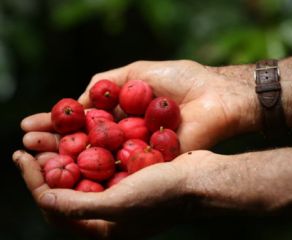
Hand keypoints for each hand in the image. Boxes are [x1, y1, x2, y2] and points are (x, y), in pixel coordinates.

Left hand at [12, 149, 216, 238]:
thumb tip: (44, 199)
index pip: (56, 208)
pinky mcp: (129, 174)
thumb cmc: (164, 194)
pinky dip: (87, 147)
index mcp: (103, 227)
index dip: (35, 183)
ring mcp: (119, 191)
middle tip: (30, 144)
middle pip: (66, 189)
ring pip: (81, 172)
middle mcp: (108, 211)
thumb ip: (79, 206)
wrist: (200, 179)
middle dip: (45, 166)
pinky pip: (100, 160)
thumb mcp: (120, 204)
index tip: (22, 158)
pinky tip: (80, 133)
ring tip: (48, 136)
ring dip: (64, 154)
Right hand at [22, 60, 258, 152]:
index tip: (30, 125)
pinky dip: (94, 172)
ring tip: (35, 159)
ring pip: (96, 160)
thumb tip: (78, 101)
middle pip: (84, 143)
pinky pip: (119, 171)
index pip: (82, 121)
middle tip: (26, 145)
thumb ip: (106, 84)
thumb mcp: (136, 72)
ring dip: (65, 160)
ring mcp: (135, 152)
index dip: (56, 124)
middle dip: (54, 144)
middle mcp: (124, 135)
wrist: (215, 96)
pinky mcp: (149, 165)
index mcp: (121, 113)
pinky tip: (67, 172)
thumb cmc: (181, 79)